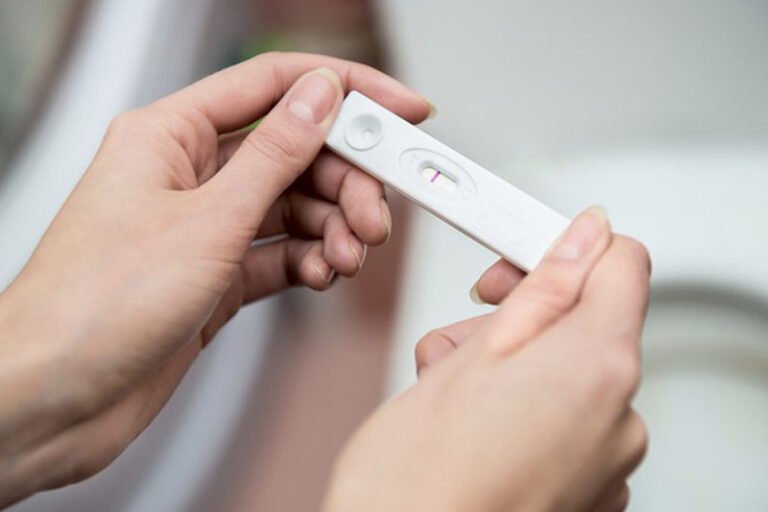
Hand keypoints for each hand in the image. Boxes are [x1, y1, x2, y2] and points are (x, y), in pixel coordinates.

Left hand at [0, 52, 429, 505]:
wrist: (57, 398)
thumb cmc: (96, 304)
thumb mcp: (208, 219)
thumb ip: (274, 156)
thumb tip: (321, 98)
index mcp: (170, 135)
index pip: (273, 86)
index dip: (344, 90)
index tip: (399, 108)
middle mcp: (189, 175)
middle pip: (294, 154)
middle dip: (345, 182)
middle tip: (375, 215)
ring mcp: (204, 226)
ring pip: (293, 207)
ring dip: (332, 228)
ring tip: (348, 255)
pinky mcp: (216, 274)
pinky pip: (280, 252)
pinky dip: (309, 261)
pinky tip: (320, 274)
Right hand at [325, 208, 650, 511]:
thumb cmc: (417, 480)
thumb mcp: (468, 357)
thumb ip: (543, 288)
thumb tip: (584, 237)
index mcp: (598, 368)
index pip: (622, 264)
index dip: (564, 250)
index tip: (520, 259)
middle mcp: (620, 419)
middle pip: (584, 323)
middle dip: (521, 319)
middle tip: (463, 338)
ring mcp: (607, 463)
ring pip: (564, 374)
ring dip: (509, 368)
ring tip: (451, 396)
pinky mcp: (586, 491)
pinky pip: (563, 423)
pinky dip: (522, 413)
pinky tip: (474, 430)